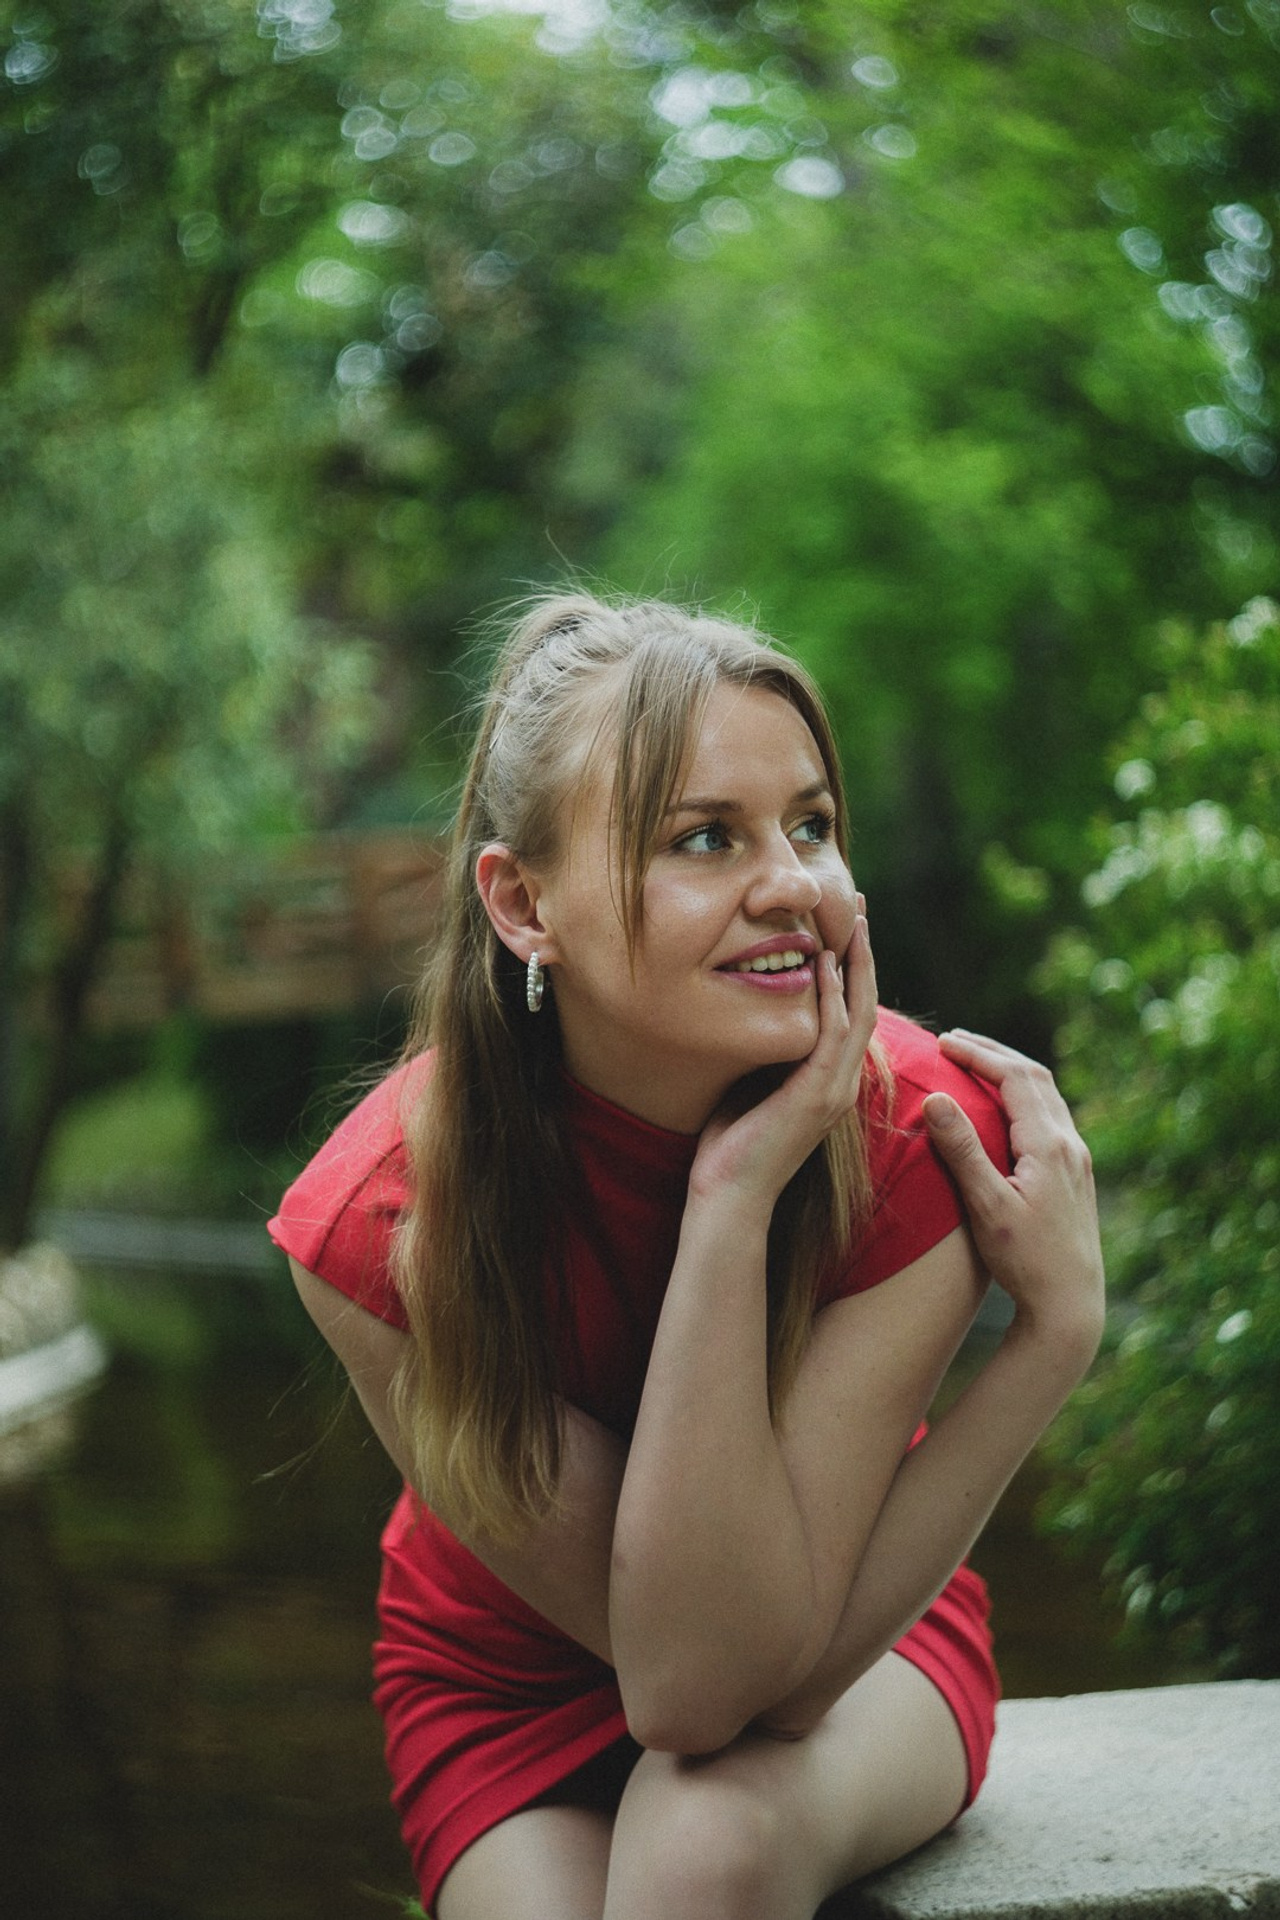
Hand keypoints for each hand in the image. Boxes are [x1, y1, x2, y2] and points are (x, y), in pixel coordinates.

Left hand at [688, 904, 877, 1212]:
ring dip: (858, 962)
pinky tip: (828, 961)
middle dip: (864, 952)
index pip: (852, 1011)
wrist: (729, 1194)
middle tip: (861, 907)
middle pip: (865, 1002)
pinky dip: (835, 994)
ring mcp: (834, 1088)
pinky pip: (834, 1034)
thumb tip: (752, 1008)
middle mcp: (840, 1080)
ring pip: (860, 1011)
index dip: (853, 967)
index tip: (845, 925)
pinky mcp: (818, 1095)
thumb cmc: (731, 1143)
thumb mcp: (752, 1080)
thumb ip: (765, 1048)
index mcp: (829, 1078)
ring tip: (855, 919)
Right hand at [922, 1031, 1104, 1344]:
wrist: (1071, 1306)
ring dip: (1012, 1072)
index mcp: (1049, 1146)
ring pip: (1048, 1096)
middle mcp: (1070, 1145)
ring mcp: (1078, 1160)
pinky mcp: (1077, 1176)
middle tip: (954, 1041)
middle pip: (1035, 1077)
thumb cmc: (1025, 1261)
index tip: (942, 1042)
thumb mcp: (987, 1206)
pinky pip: (1052, 1117)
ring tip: (976, 1065)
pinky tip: (1005, 1110)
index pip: (1015, 1078)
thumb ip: (963, 1150)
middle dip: (994, 1054)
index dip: (978, 1054)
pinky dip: (1024, 1098)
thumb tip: (937, 1097)